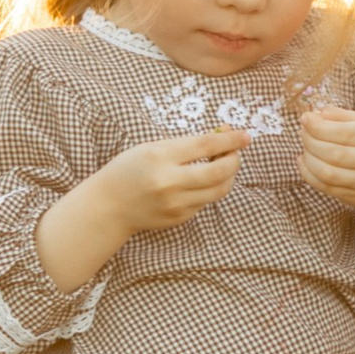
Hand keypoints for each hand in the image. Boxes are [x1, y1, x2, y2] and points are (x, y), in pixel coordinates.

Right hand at [35, 127, 249, 293]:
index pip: (206, 145)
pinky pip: (206, 201)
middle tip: (237, 151)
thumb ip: (185, 144)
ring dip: (228, 175)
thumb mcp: (152, 148)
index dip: (230, 140)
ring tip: (225, 164)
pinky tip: (206, 180)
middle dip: (234, 159)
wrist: (109, 206)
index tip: (245, 136)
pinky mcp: (180, 218)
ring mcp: (176, 203)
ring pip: (219, 190)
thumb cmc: (129, 170)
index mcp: (160, 156)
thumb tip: (222, 136)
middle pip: (219, 170)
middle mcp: (170, 182)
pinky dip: (212, 188)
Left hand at [295, 103, 354, 206]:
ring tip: (304, 147)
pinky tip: (305, 162)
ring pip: (327, 173)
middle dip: (311, 141)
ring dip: (309, 159)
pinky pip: (325, 187)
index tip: (305, 119)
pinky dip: (309, 174)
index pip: (343, 132)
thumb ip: (341, 116)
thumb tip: (315, 115)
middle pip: (333, 153)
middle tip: (303, 133)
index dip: (318, 127)